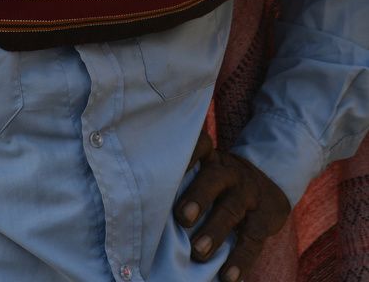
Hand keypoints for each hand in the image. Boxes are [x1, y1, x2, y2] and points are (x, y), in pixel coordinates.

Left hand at [175, 129, 290, 281]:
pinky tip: (228, 277)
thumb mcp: (206, 170)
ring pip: (231, 210)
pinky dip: (239, 260)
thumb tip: (145, 207)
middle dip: (198, 197)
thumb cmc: (220, 182)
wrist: (269, 180)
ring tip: (199, 252)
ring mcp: (247, 194)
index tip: (168, 164)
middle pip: (213, 179)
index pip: (200, 145)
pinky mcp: (263, 219)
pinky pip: (252, 240)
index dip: (187, 153)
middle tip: (182, 217)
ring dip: (214, 231)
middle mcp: (228, 172)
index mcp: (210, 159)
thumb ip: (184, 182)